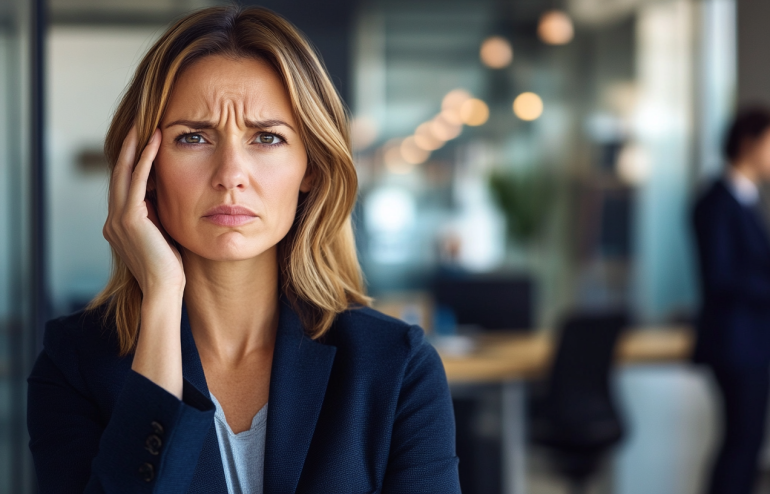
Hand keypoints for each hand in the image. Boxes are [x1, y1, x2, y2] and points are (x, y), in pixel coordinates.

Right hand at [103, 126, 184, 294]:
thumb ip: (158, 217)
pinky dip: (144, 160)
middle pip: (118, 175)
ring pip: (124, 174)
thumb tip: (167, 197)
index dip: (131, 164)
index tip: (143, 144)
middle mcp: (113, 220)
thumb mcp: (161, 235)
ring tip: (145, 127)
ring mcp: (118, 219)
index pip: (123, 187)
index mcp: (119, 225)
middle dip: (127, 149)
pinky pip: (136, 181)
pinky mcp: (130, 218)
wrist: (164, 289)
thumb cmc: (170, 268)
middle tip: (138, 126)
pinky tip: (154, 143)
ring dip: (134, 148)